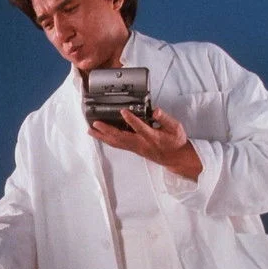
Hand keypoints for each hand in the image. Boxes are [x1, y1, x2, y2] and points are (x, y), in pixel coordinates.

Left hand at [87, 107, 202, 179]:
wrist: (175, 157)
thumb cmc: (175, 141)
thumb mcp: (175, 127)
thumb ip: (165, 118)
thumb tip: (155, 111)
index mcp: (152, 136)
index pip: (140, 127)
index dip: (131, 119)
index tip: (123, 111)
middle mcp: (141, 143)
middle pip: (121, 137)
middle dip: (107, 130)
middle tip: (96, 123)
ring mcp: (135, 147)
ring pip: (117, 142)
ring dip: (103, 136)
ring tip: (91, 130)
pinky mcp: (133, 149)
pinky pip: (118, 145)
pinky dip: (107, 140)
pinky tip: (100, 136)